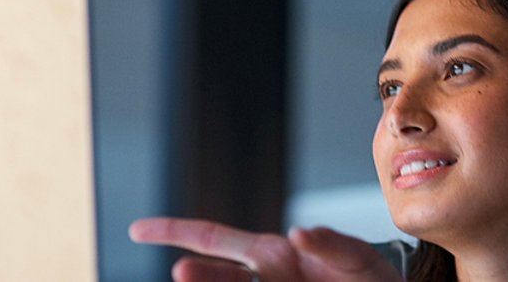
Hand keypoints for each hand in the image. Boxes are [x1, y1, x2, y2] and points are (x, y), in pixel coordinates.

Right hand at [129, 217, 403, 281]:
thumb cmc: (369, 279)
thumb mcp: (356, 258)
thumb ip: (331, 245)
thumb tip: (296, 232)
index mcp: (274, 255)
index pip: (216, 238)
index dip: (176, 232)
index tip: (137, 229)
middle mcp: (265, 281)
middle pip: (218, 276)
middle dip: (200, 275)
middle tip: (182, 272)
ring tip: (195, 279)